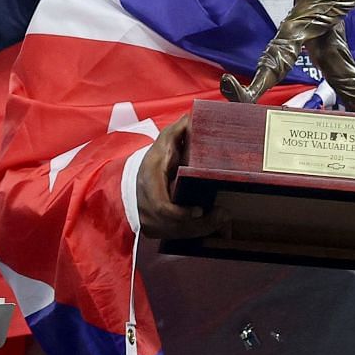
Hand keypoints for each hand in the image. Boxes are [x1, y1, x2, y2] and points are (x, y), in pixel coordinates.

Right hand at [135, 116, 220, 240]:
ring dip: (203, 229)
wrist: (130, 184)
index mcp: (148, 184)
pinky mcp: (156, 231)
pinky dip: (196, 233)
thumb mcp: (161, 144)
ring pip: (179, 234)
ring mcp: (150, 222)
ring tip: (223, 220)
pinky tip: (214, 226)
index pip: (162, 207)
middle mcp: (146, 207)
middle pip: (175, 225)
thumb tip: (191, 117)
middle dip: (201, 224)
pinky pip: (178, 237)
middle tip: (223, 215)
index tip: (200, 210)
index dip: (182, 214)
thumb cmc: (151, 162)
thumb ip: (176, 133)